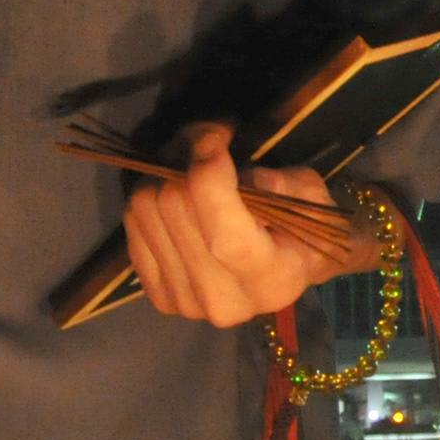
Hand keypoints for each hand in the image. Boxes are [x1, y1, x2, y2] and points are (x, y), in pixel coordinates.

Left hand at [123, 123, 364, 326]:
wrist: (287, 272)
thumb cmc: (305, 226)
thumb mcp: (307, 193)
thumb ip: (271, 179)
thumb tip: (216, 159)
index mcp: (273, 281)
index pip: (225, 237)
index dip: (209, 178)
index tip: (216, 136)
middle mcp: (225, 302)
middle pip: (175, 210)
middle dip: (187, 157)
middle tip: (207, 137)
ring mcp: (185, 303)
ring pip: (146, 210)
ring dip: (165, 171)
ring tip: (192, 162)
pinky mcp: (158, 295)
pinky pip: (132, 223)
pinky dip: (151, 195)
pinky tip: (177, 192)